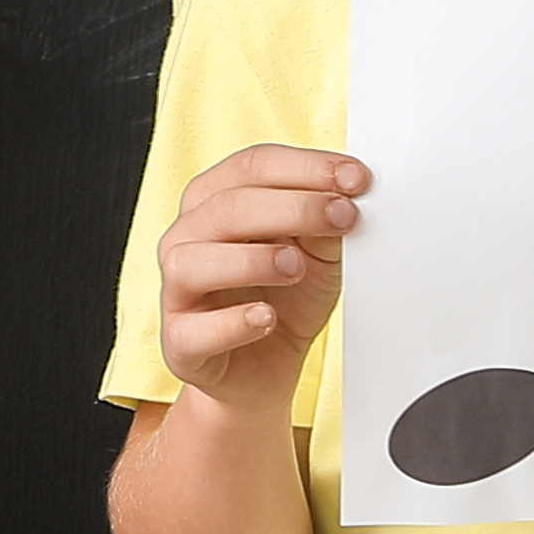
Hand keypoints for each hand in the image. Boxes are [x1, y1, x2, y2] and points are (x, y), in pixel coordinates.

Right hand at [155, 143, 359, 401]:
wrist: (264, 368)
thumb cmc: (284, 300)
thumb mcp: (316, 253)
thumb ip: (323, 223)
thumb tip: (346, 197)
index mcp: (215, 201)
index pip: (253, 166)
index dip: (307, 167)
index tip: (356, 179)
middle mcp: (186, 238)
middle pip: (226, 207)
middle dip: (292, 207)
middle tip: (342, 217)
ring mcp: (177, 290)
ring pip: (194, 262)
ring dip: (252, 260)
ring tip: (297, 267)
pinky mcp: (180, 342)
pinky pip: (195, 329)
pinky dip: (234, 323)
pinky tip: (267, 317)